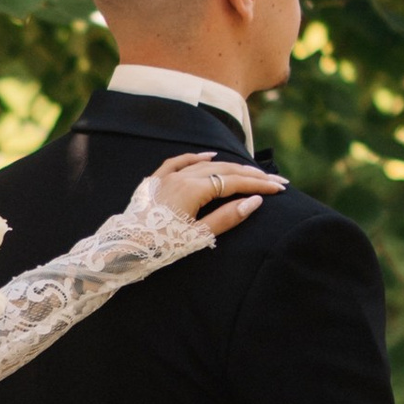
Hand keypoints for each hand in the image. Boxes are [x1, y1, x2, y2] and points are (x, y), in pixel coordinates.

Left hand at [146, 148, 285, 236]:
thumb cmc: (161, 245)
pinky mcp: (156, 181)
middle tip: (274, 180)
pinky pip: (179, 161)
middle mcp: (182, 176)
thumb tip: (254, 201)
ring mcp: (167, 176)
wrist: (124, 248)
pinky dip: (197, 157)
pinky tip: (210, 155)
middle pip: (224, 170)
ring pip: (205, 164)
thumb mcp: (198, 236)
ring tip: (251, 171)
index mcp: (194, 189)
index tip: (279, 188)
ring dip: (230, 166)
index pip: (235, 182)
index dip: (259, 185)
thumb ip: (227, 217)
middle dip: (251, 174)